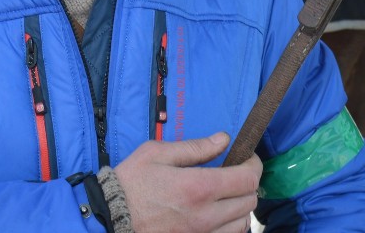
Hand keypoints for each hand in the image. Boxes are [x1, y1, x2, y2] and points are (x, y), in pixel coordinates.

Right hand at [114, 131, 260, 232]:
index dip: (254, 165)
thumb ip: (195, 148)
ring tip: (226, 194)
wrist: (110, 217)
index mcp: (198, 187)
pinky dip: (231, 224)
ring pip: (243, 222)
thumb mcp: (158, 154)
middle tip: (235, 172)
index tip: (247, 157)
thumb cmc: (131, 182)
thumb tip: (224, 139)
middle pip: (250, 201)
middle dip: (248, 183)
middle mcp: (206, 215)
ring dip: (241, 206)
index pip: (247, 179)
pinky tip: (218, 213)